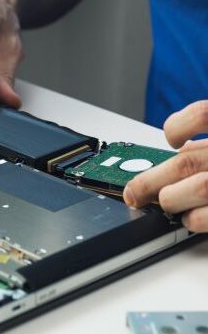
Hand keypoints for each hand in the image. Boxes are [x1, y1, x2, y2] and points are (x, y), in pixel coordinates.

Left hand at [123, 101, 207, 231]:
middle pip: (185, 161)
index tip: (170, 139)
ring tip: (164, 202)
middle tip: (133, 192)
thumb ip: (207, 142)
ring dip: (170, 198)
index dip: (178, 126)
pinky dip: (193, 219)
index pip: (202, 114)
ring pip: (196, 188)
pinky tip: (190, 217)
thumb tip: (177, 151)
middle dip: (150, 180)